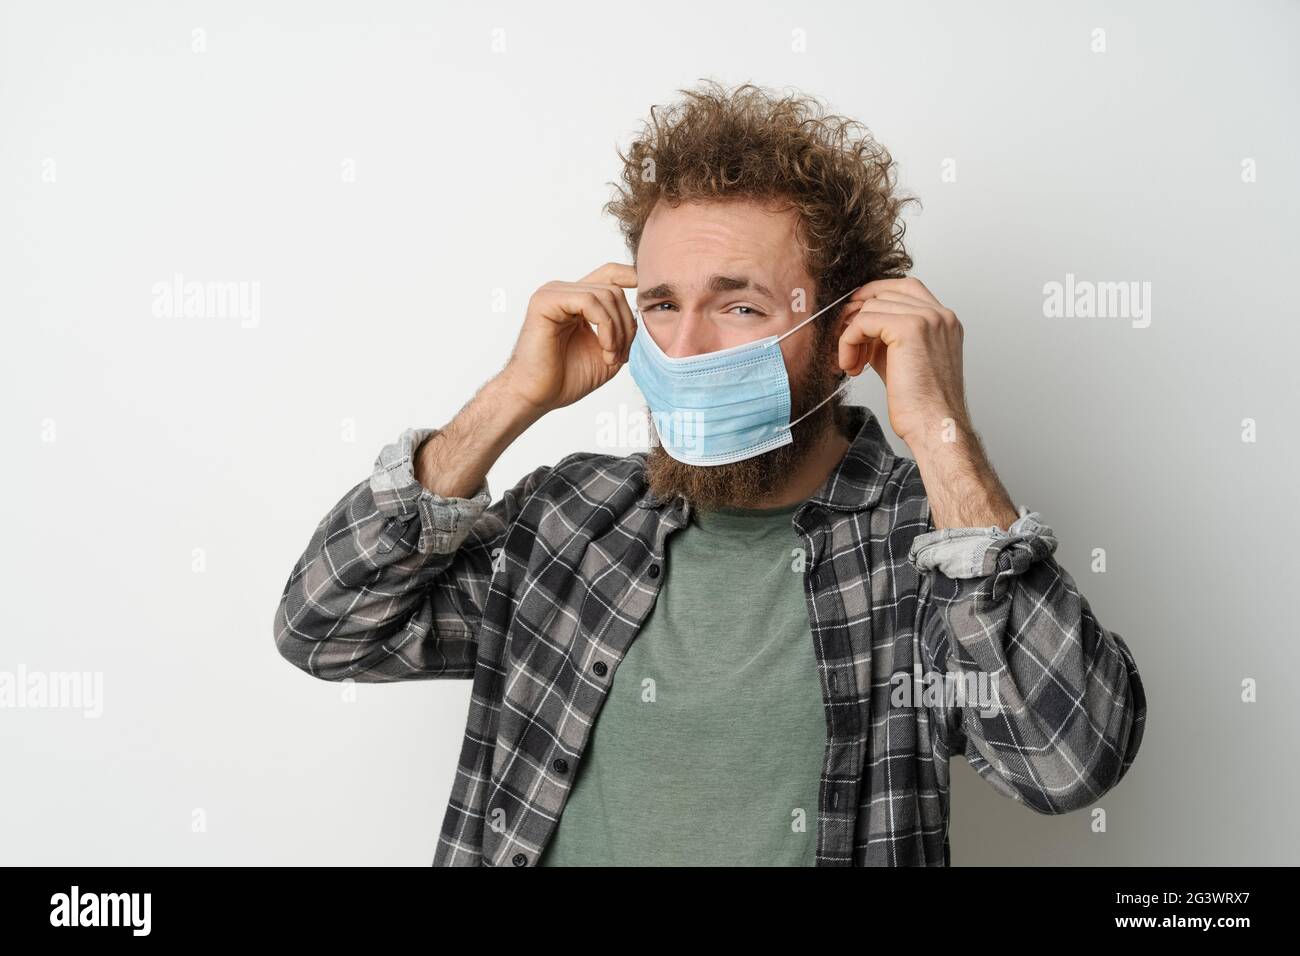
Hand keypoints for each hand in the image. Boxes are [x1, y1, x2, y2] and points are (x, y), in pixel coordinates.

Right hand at [498, 262, 636, 414]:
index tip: (649, 295)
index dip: (631, 277)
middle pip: (613, 288)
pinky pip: (588, 302)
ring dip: (616, 329)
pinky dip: (604, 326)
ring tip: (610, 354)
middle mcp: (564, 292)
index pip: (609, 275)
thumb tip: (646, 314)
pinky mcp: (545, 301)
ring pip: (605, 294)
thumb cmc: (567, 378)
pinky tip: (603, 348)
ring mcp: (553, 293)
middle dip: (626, 322)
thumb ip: (624, 331)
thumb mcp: (609, 352)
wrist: (538, 396)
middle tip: (620, 354)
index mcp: (576, 301)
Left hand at [836, 277, 970, 450]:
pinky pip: (863, 321)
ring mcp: (927, 318)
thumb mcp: (904, 360)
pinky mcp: (909, 328)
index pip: (906, 287)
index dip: (875, 295)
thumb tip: (858, 325)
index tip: (854, 317)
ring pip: (871, 306)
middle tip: (846, 342)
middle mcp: (940, 315)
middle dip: (858, 314)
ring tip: (852, 363)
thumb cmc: (920, 403)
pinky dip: (849, 341)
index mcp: (944, 321)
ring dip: (852, 335)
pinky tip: (852, 366)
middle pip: (886, 291)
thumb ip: (888, 337)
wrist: (933, 425)